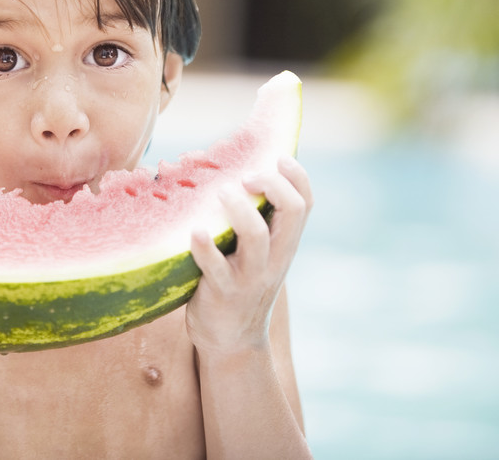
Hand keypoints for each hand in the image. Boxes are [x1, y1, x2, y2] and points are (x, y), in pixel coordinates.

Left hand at [186, 156, 312, 354]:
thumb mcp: (255, 252)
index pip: (305, 203)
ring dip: (239, 209)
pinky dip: (204, 247)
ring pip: (256, 236)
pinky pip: (216, 267)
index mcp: (284, 244)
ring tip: (220, 193)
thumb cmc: (237, 281)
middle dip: (272, 185)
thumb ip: (253, 218)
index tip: (277, 157)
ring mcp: (250, 276)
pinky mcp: (222, 292)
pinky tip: (193, 230)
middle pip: (292, 212)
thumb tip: (225, 165)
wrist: (231, 340)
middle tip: (244, 177)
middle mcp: (274, 258)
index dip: (297, 176)